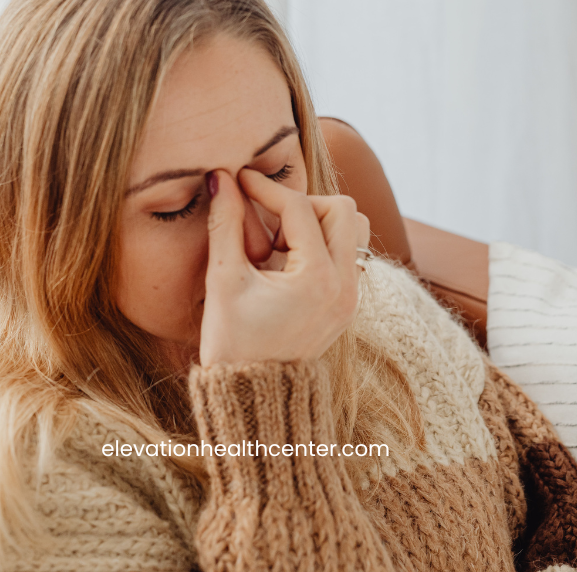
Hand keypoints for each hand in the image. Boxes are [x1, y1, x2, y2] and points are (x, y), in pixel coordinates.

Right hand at [199, 168, 370, 365]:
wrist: (254, 398)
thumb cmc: (233, 344)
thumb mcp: (224, 281)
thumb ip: (224, 224)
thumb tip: (221, 179)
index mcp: (317, 278)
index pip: (299, 208)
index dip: (264, 188)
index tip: (238, 181)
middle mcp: (345, 286)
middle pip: (343, 209)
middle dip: (302, 204)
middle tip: (267, 225)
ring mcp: (351, 297)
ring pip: (355, 230)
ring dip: (320, 223)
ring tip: (282, 244)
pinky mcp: (347, 305)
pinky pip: (349, 255)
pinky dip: (324, 245)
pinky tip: (288, 262)